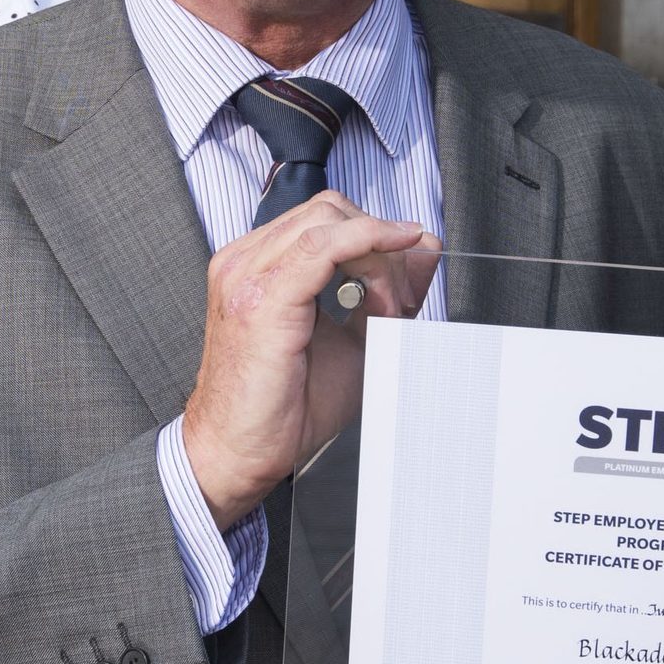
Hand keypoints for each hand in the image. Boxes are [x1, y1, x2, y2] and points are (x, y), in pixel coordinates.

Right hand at [182, 193, 439, 529]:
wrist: (240, 452)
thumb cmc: (283, 408)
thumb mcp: (354, 338)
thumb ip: (387, 292)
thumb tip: (423, 249)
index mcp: (257, 266)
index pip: (327, 220)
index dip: (376, 238)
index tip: (409, 272)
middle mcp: (245, 262)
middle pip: (330, 211)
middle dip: (380, 244)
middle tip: (399, 299)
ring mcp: (246, 274)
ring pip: (330, 221)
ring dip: (378, 256)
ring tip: (389, 306)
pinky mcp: (261, 297)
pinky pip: (324, 245)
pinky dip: (368, 244)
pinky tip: (391, 263)